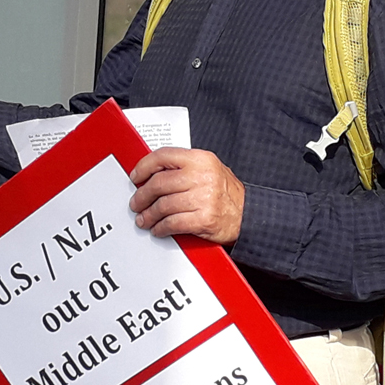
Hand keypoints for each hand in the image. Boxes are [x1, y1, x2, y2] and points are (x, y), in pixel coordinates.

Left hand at [129, 147, 244, 242]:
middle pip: (159, 183)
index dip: (144, 167)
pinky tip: (158, 229)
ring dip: (149, 215)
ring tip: (144, 219)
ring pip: (163, 205)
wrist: (249, 214)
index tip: (135, 177)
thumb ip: (184, 167)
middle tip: (136, 203)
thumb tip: (152, 174)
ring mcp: (204, 198)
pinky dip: (161, 228)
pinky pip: (172, 223)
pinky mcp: (204, 219)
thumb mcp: (210, 169)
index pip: (164, 156)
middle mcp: (202, 176)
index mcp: (201, 159)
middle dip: (142, 196)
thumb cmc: (227, 193)